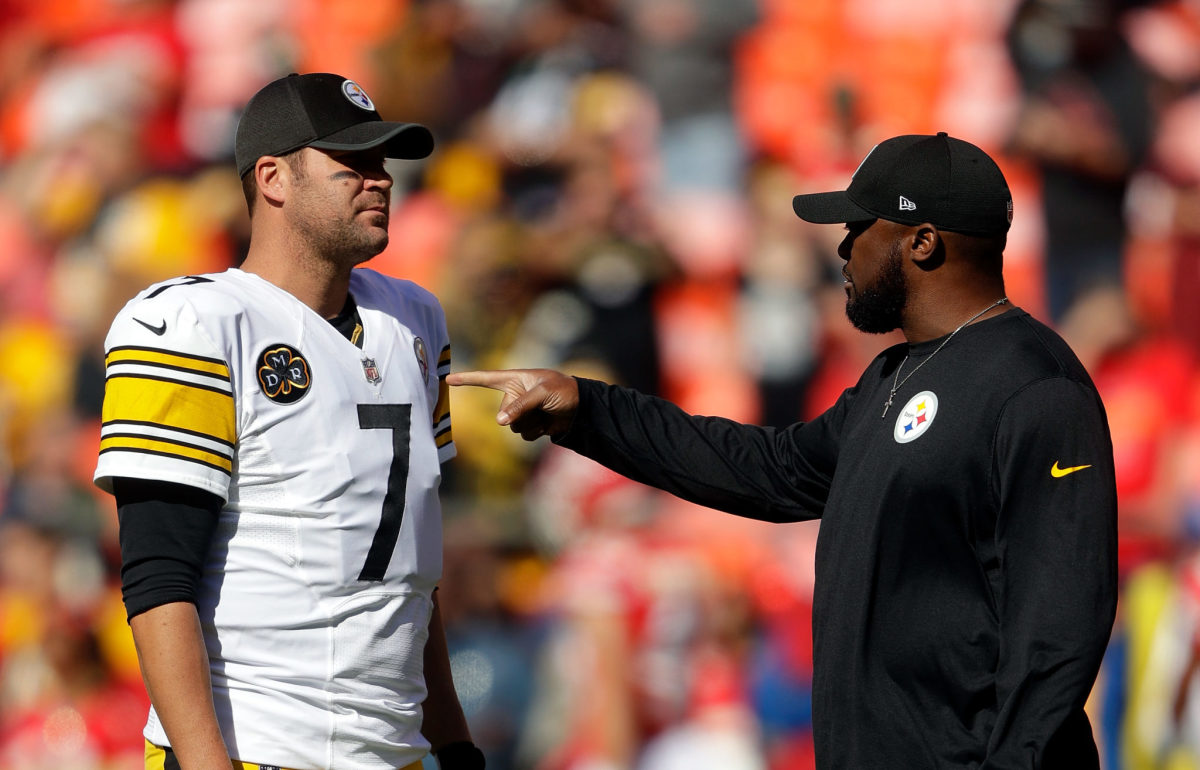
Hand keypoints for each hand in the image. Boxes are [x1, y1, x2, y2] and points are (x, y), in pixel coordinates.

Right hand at [447, 369, 578, 439]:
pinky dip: (536, 432)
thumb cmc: (563, 391)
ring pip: (512, 428)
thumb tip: (500, 422)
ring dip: (530, 425)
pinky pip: (523, 436)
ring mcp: (521, 412)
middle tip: (541, 407)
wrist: (581, 408)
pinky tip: (548, 424)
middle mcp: (514, 396)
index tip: (448, 378)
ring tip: (546, 414)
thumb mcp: (542, 393)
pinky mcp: (530, 425)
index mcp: (514, 380)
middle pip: (503, 414)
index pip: (486, 379)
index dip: (467, 379)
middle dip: (520, 415)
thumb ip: (520, 405)